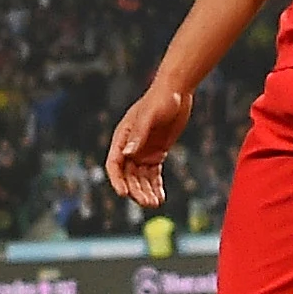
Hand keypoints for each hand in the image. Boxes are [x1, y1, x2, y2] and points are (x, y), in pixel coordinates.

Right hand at [104, 82, 192, 210]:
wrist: (178, 90)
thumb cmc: (161, 98)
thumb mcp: (150, 115)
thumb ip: (139, 134)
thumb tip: (127, 154)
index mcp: (122, 136)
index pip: (114, 163)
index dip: (117, 180)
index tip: (124, 194)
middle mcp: (130, 146)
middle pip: (128, 175)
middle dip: (136, 190)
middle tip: (147, 203)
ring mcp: (143, 151)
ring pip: (141, 178)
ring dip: (146, 191)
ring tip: (155, 203)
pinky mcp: (157, 153)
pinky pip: (154, 174)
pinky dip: (156, 186)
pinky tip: (160, 197)